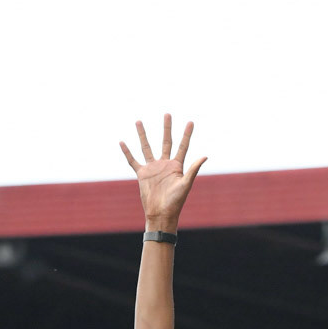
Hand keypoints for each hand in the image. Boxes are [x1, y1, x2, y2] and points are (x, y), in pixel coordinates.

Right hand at [120, 115, 205, 231]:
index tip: (190, 122)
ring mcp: (153, 168)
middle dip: (167, 128)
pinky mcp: (142, 174)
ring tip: (139, 121)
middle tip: (167, 114)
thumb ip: (193, 169)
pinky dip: (127, 152)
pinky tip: (122, 142)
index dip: (187, 135)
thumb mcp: (186, 184)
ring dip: (143, 134)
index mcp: (177, 166)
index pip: (183, 146)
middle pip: (166, 142)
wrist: (161, 214)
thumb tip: (205, 156)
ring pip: (147, 147)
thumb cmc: (175, 202)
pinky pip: (133, 161)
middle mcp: (165, 164)